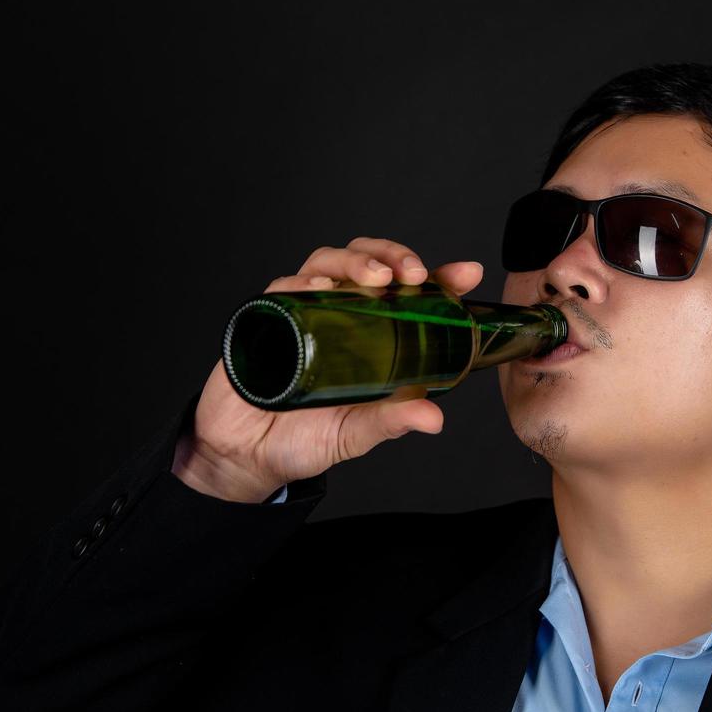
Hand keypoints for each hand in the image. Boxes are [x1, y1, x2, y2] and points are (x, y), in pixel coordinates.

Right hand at [172, 237, 486, 501]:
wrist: (246, 456)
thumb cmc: (305, 439)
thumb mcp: (357, 433)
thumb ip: (391, 422)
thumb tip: (434, 418)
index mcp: (372, 334)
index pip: (409, 292)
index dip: (439, 278)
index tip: (465, 274)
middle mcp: (339, 314)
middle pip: (367, 259)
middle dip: (392, 255)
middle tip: (413, 275)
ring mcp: (302, 312)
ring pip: (327, 261)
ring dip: (354, 260)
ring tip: (374, 278)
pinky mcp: (266, 319)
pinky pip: (282, 288)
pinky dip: (302, 282)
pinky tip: (320, 288)